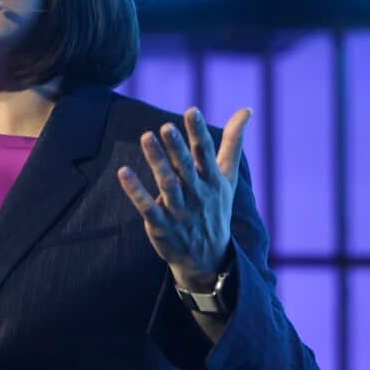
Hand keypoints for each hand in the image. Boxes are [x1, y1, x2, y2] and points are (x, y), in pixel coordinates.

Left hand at [116, 106, 251, 289]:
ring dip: (156, 161)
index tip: (192, 110)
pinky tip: (123, 172)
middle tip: (166, 127)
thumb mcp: (227, 178)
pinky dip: (135, 191)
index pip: (205, 154)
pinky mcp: (161, 226)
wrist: (208, 259)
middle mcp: (197, 195)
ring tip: (145, 137)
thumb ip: (232, 143)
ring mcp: (179, 211)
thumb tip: (246, 110)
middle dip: (177, 147)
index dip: (198, 133)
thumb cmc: (216, 209)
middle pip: (186, 168)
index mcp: (213, 181)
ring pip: (167, 184)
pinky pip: (147, 207)